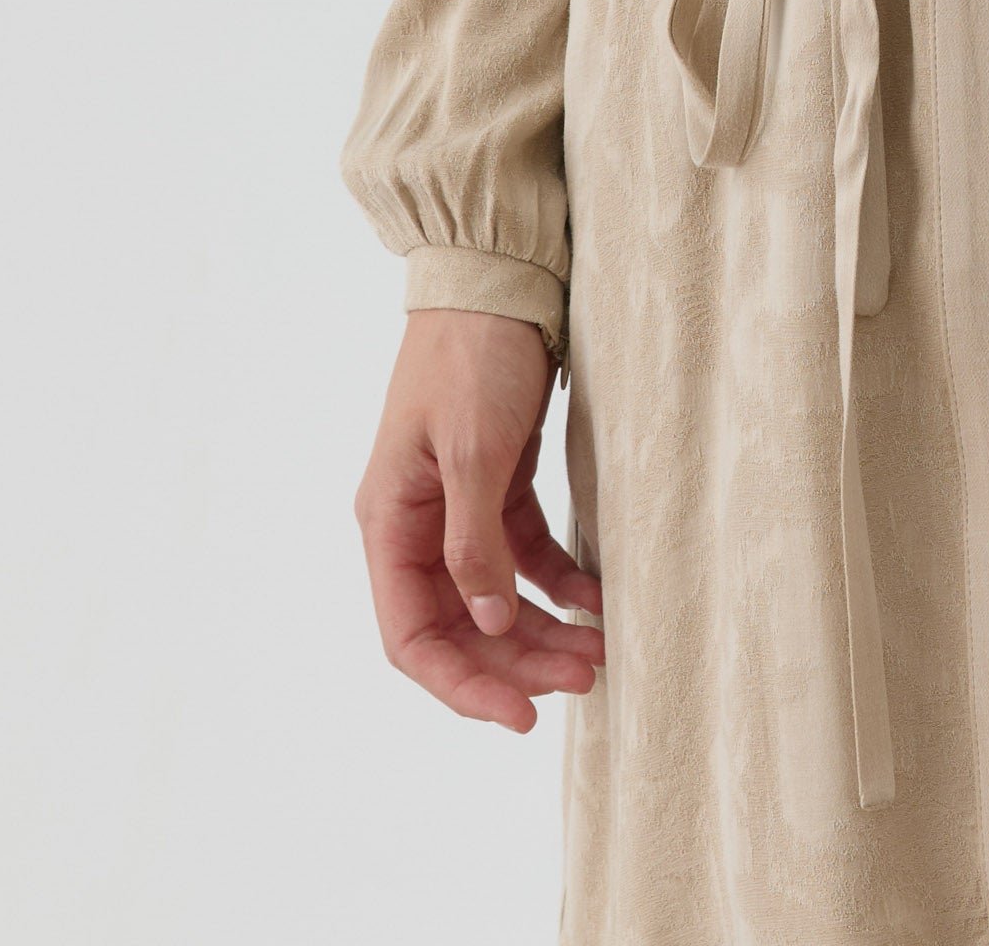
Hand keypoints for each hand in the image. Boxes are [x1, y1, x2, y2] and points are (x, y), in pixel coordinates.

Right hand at [354, 307, 603, 732]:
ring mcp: (458, 504)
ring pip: (496, 594)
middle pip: (461, 623)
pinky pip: (526, 553)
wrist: (498, 274)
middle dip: (518, 660)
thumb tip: (486, 620)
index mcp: (389, 521)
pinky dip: (559, 581)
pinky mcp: (498, 481)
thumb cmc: (472, 352)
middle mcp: (417, 523)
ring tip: (600, 652)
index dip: (462, 684)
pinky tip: (598, 599)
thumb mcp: (472, 448)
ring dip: (543, 629)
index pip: (412, 635)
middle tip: (586, 677)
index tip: (520, 715)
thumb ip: (474, 540)